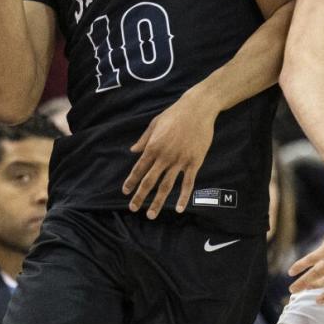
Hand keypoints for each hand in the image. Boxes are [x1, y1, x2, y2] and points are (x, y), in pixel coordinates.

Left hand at [123, 87, 216, 217]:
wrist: (198, 108)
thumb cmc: (175, 113)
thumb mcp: (155, 123)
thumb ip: (144, 139)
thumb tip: (132, 150)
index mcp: (153, 146)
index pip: (139, 168)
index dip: (131, 181)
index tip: (125, 192)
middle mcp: (164, 156)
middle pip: (149, 181)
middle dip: (140, 196)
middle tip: (133, 208)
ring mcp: (180, 161)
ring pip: (166, 186)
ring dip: (157, 202)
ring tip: (150, 215)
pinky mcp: (194, 162)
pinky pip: (187, 183)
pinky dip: (182, 197)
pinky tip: (178, 208)